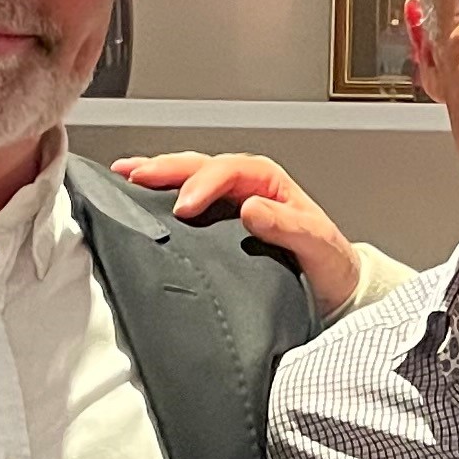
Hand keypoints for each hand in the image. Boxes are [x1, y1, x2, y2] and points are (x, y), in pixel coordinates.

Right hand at [112, 150, 359, 315]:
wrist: (333, 293)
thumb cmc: (329, 266)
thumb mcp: (319, 245)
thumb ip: (289, 227)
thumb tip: (252, 209)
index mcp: (271, 184)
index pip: (230, 171)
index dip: (204, 182)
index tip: (185, 205)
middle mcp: (247, 187)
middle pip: (201, 166)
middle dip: (168, 169)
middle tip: (137, 177)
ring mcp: (230, 204)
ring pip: (188, 176)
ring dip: (157, 174)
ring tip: (125, 174)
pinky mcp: (217, 225)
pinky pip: (185, 199)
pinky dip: (159, 194)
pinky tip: (136, 194)